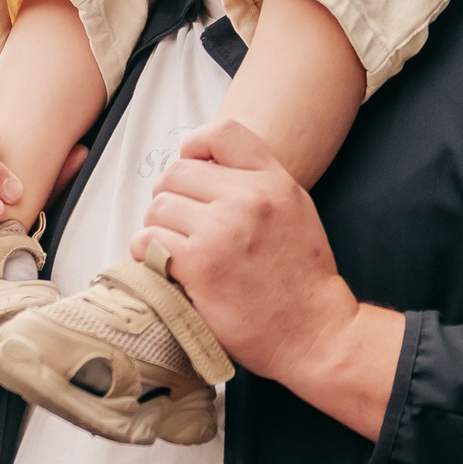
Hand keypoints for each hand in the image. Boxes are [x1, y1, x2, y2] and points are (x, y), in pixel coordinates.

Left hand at [136, 119, 404, 436]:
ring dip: (158, 228)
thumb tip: (206, 168)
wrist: (315, 331)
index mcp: (274, 181)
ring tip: (176, 249)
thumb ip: (258, 183)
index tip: (193, 169)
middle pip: (177, 173)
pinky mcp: (200, 265)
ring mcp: (222, 230)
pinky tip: (167, 266)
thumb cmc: (303, 277)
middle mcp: (249, 198)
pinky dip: (147, 253)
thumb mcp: (295, 210)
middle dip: (171, 197)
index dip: (196, 147)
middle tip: (181, 224)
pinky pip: (148, 241)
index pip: (222, 132)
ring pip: (158, 207)